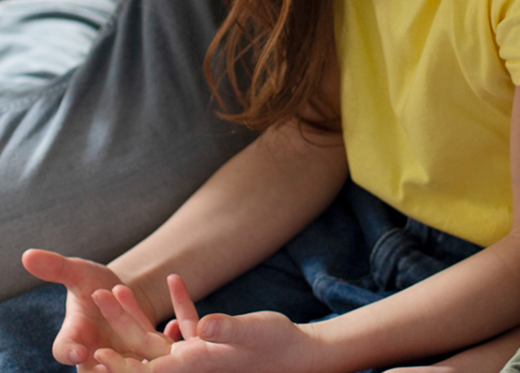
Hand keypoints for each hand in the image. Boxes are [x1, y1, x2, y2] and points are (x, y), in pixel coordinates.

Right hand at [21, 248, 159, 370]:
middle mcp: (95, 357)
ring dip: (140, 356)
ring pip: (130, 363)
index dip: (69, 351)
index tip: (78, 350)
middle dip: (109, 364)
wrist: (123, 294)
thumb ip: (57, 268)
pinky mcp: (146, 356)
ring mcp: (121, 359)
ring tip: (150, 345)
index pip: (64, 350)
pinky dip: (165, 341)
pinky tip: (175, 326)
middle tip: (115, 359)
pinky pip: (156, 353)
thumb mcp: (79, 274)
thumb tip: (28, 255)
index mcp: (74, 339)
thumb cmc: (94, 284)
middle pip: (99, 367)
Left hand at [93, 275, 308, 372]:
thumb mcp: (253, 333)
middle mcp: (193, 362)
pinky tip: (175, 279)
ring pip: (159, 335)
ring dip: (139, 314)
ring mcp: (201, 352)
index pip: (152, 368)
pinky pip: (187, 323)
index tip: (95, 353)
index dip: (122, 364)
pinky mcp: (211, 341)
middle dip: (119, 326)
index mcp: (197, 365)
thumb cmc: (278, 345)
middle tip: (98, 297)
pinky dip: (179, 304)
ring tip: (119, 288)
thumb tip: (202, 327)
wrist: (299, 354)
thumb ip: (227, 329)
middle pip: (146, 348)